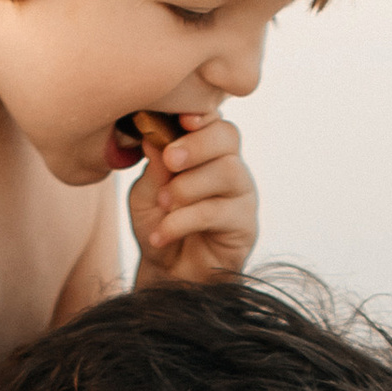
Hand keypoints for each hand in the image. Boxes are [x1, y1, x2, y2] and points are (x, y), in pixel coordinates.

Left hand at [128, 113, 257, 285]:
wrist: (168, 275)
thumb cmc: (159, 227)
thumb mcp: (146, 194)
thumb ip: (154, 167)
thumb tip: (154, 137)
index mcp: (206, 151)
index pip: (212, 120)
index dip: (201, 114)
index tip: (181, 119)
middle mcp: (228, 167)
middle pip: (228, 137)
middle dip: (197, 144)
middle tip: (170, 160)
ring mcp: (241, 195)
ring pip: (227, 171)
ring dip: (188, 186)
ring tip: (163, 204)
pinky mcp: (245, 225)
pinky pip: (218, 211)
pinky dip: (184, 221)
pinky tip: (162, 234)